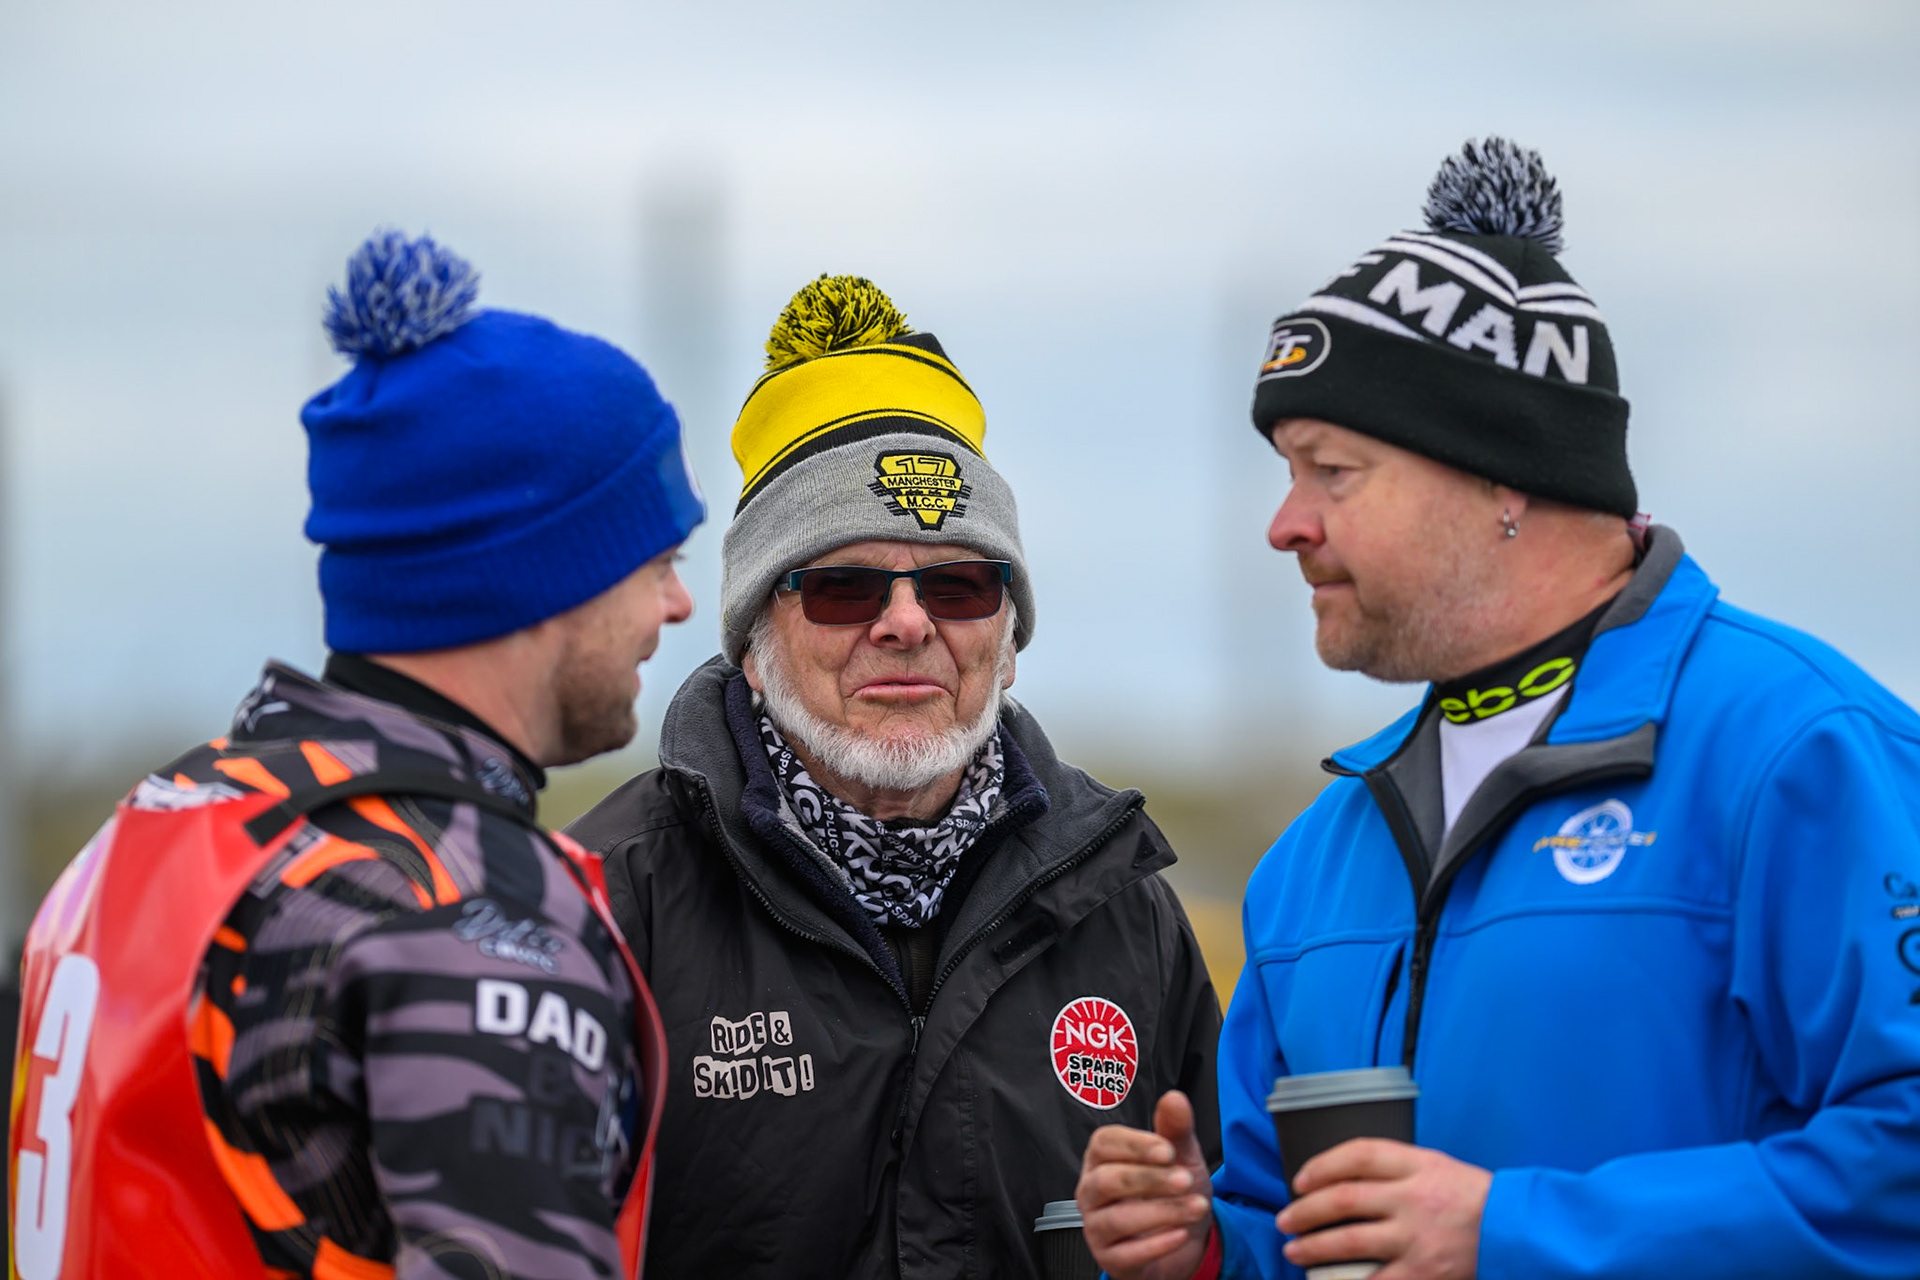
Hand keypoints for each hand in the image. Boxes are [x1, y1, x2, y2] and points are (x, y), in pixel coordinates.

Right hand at [1078, 1090, 1214, 1279]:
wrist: (1184, 1239)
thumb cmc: (1171, 1191)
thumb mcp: (1180, 1157)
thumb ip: (1175, 1129)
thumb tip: (1174, 1097)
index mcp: (1102, 1159)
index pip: (1103, 1143)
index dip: (1134, 1145)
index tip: (1167, 1150)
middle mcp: (1092, 1191)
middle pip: (1108, 1180)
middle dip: (1150, 1179)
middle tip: (1185, 1179)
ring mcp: (1097, 1227)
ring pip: (1118, 1219)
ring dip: (1161, 1212)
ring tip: (1196, 1207)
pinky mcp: (1110, 1259)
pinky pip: (1127, 1254)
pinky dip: (1158, 1244)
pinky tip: (1182, 1234)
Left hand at [1276, 1139, 1489, 1279]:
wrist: (1520, 1233)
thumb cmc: (1476, 1200)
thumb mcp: (1438, 1167)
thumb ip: (1397, 1169)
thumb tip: (1344, 1178)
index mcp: (1418, 1165)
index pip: (1358, 1155)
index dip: (1321, 1164)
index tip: (1300, 1179)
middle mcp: (1413, 1199)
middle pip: (1344, 1198)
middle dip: (1306, 1210)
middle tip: (1285, 1219)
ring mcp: (1417, 1238)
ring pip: (1349, 1240)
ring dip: (1314, 1246)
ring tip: (1294, 1250)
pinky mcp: (1424, 1272)